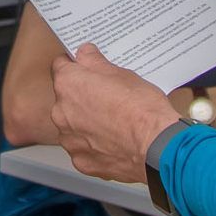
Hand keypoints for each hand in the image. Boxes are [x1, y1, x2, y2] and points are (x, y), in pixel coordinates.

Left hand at [51, 43, 178, 182]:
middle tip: (107, 96)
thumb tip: (84, 53)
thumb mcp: (122, 73)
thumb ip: (95, 62)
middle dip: (82, 96)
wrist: (156, 145)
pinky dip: (94, 144)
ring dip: (86, 121)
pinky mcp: (81, 161)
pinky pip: (82, 148)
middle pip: (66, 98)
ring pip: (73, 124)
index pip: (60, 66)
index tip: (85, 68)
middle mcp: (62, 113)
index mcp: (69, 85)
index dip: (75, 66)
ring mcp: (70, 140)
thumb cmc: (141, 109)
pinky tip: (114, 140)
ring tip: (113, 121)